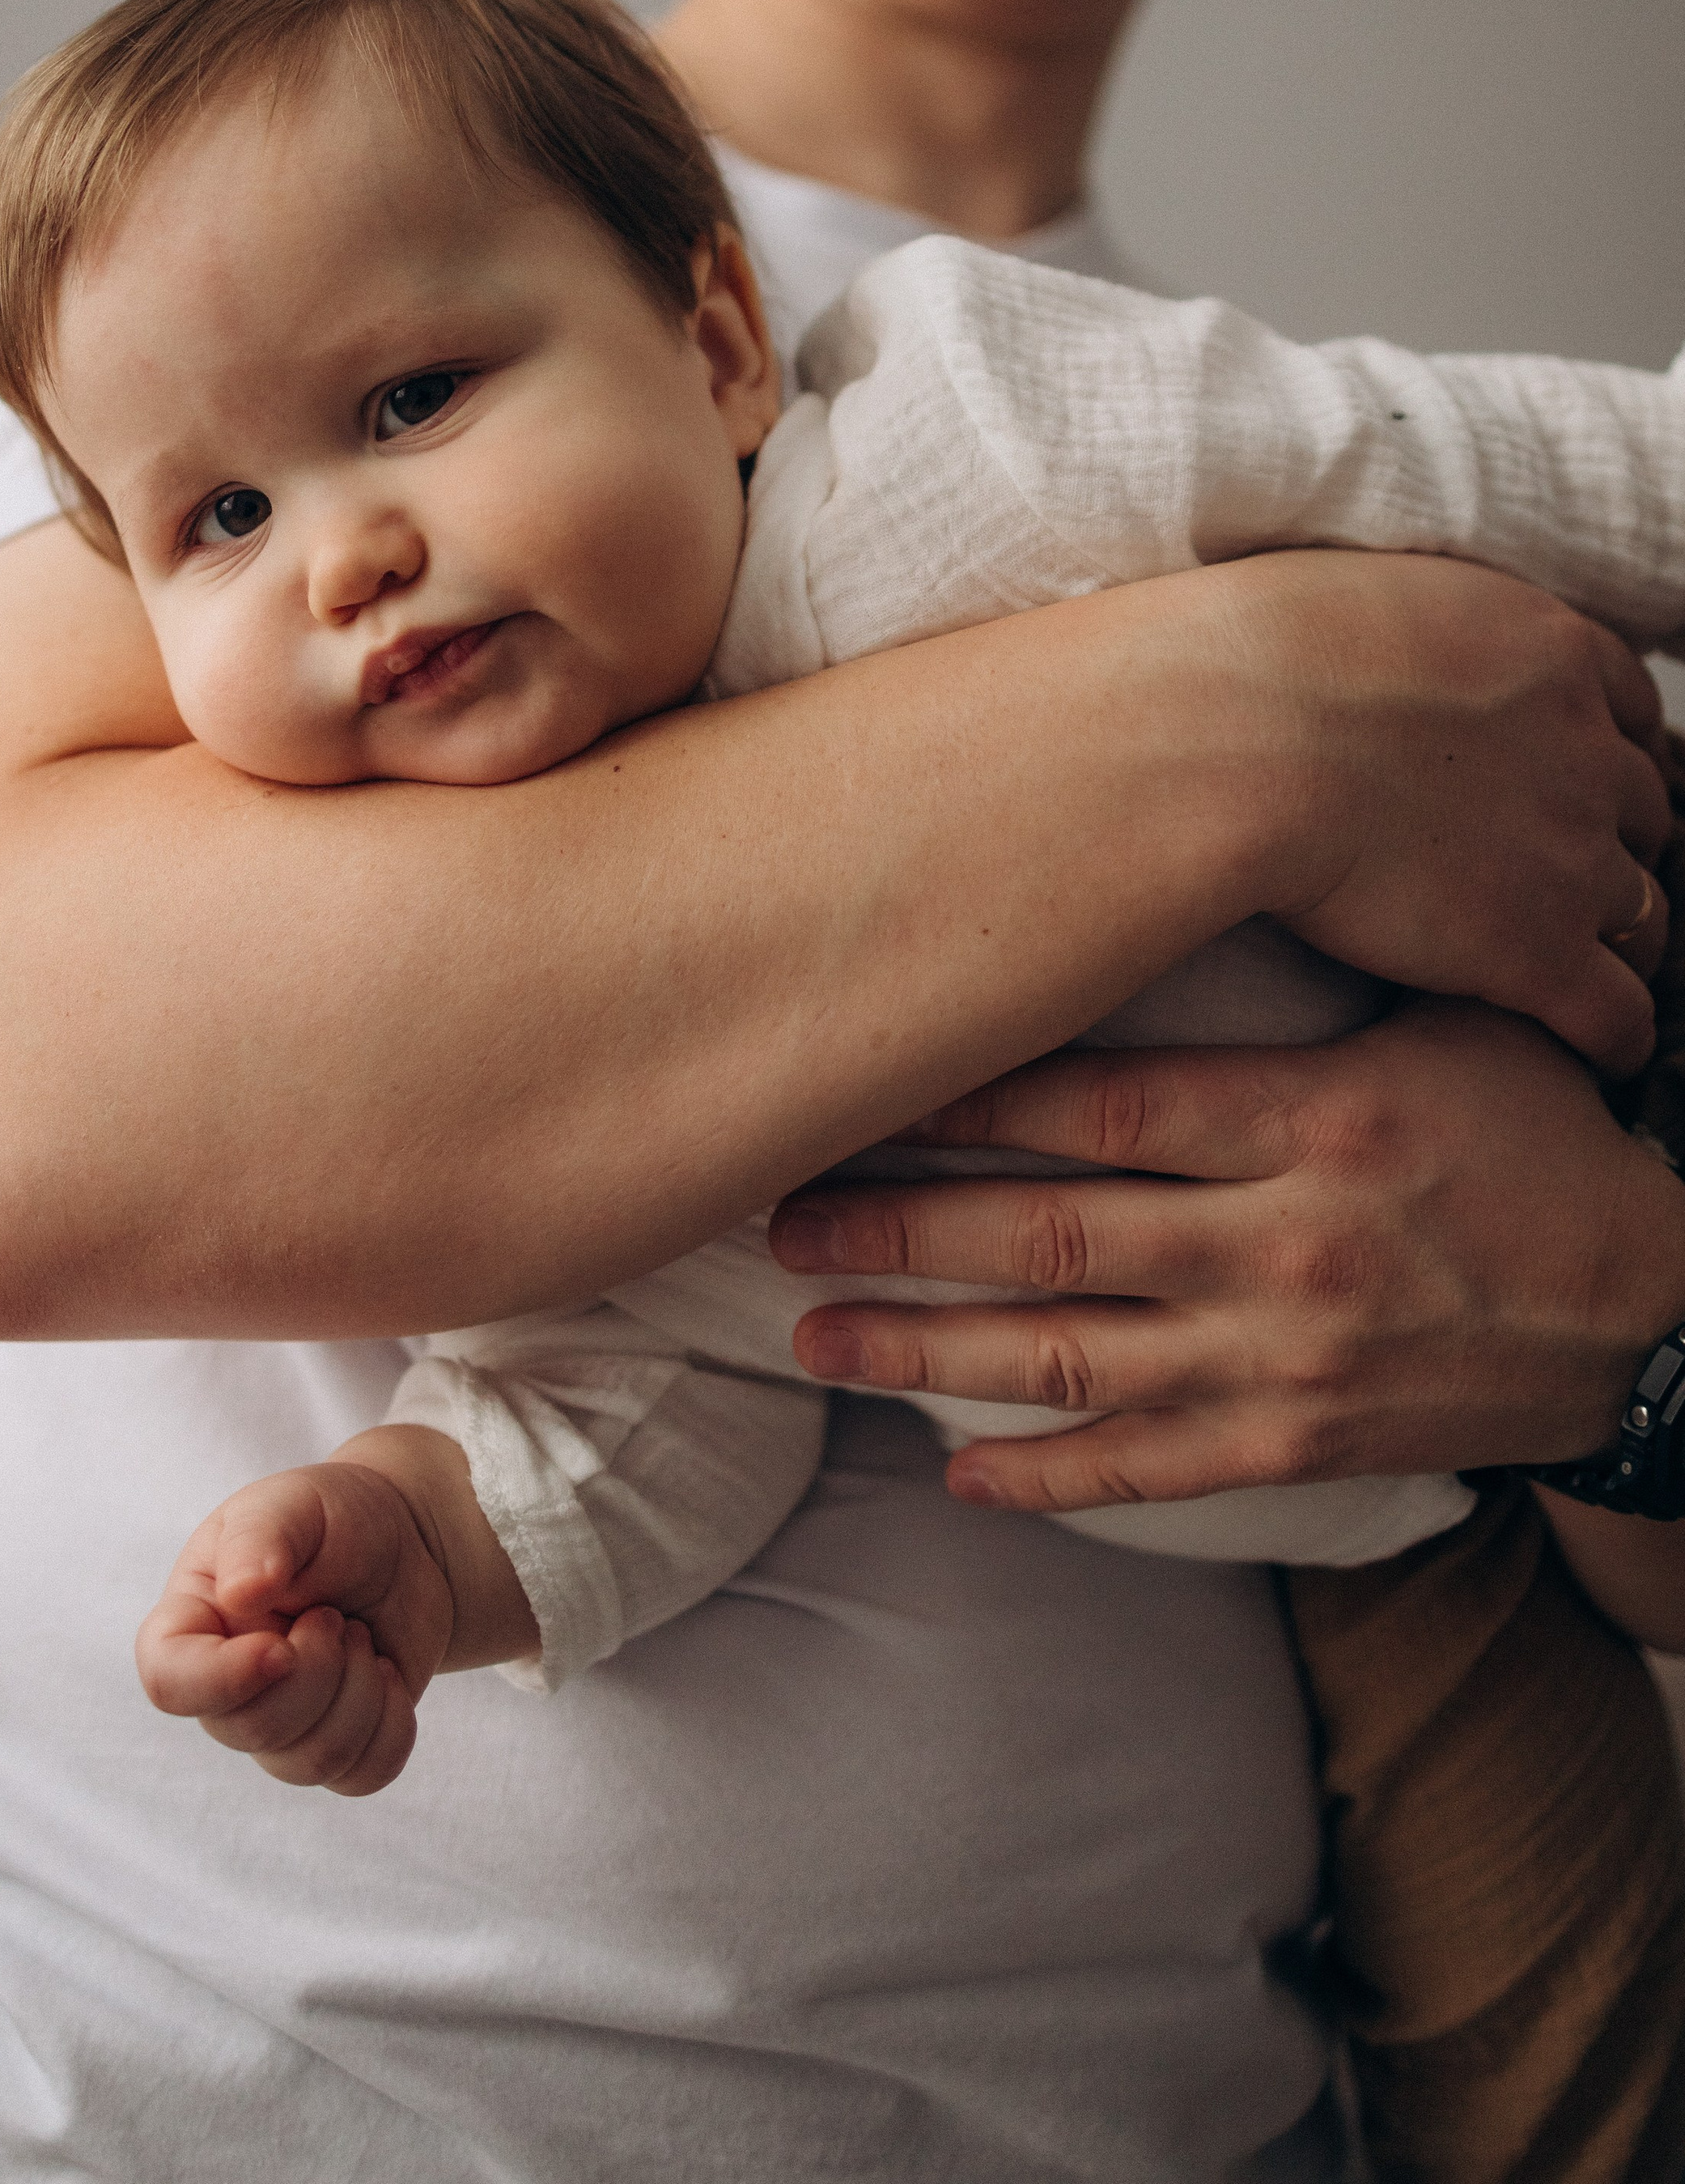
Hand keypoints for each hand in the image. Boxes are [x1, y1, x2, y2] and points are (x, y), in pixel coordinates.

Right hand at [136, 1458, 453, 1794]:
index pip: (169, 1682)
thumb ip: (262, 1538)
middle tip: (335, 1613)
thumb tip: (241, 1594)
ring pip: (308, 1762)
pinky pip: (358, 1778)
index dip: (221, 1680)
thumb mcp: (295, 1504)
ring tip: (360, 1633)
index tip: (281, 1647)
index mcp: (194, 1621)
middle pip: (250, 1730)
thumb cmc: (334, 1518)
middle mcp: (226, 1685)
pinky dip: (391, 1728)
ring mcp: (279, 1724)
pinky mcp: (334, 1746)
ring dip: (358, 1691)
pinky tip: (388, 1675)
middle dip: (316, 1669)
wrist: (404, 1542)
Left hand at [769, 1000, 1684, 1510]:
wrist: (1656, 1311)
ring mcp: (1290, 1358)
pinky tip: (954, 1476)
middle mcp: (1287, 1242)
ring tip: (814, 1338)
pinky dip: (1047, 1478)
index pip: (1098, 1104)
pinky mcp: (1304, 1445)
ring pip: (1073, 1359)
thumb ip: (1292, 997)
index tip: (858, 1080)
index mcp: (1312, 1118)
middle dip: (901, 1226)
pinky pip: (1154, 1473)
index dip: (963, 1097)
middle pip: (1052, 1233)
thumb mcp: (1435, 1029)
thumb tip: (1138, 900)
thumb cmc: (1534, 1137)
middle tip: (781, 1218)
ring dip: (929, 1353)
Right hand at [1219, 554, 1668, 1070]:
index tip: (1576, 771)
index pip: (1622, 704)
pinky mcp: (1535, 951)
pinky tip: (1602, 1048)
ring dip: (1622, 937)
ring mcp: (1572, 856)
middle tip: (1566, 868)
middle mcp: (1583, 750)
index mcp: (1548, 651)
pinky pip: (1615, 1011)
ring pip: (1640, 911)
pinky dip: (1617, 1033)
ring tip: (1593, 965)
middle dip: (1612, 837)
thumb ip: (1409, 627)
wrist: (1234, 743)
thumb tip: (1368, 643)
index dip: (1604, 746)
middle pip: (1638, 807)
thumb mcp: (1357, 598)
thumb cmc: (1251, 661)